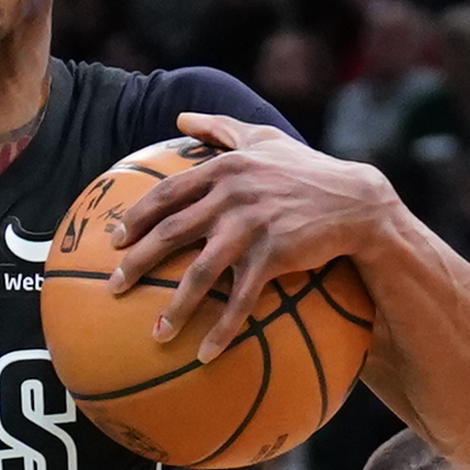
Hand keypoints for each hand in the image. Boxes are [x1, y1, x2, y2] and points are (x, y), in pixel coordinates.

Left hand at [105, 114, 403, 359]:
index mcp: (223, 169)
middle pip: (171, 233)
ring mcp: (252, 227)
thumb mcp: (264, 139)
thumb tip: (180, 116)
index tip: (114, 238)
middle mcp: (231, 196)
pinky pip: (241, 299)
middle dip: (138, 263)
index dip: (137, 217)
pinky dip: (221, 328)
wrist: (355, 201)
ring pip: (201, 273)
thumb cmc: (306, 171)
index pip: (167, 194)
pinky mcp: (274, 255)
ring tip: (155, 336)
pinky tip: (205, 354)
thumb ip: (220, 128)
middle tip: (114, 287)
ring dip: (175, 308)